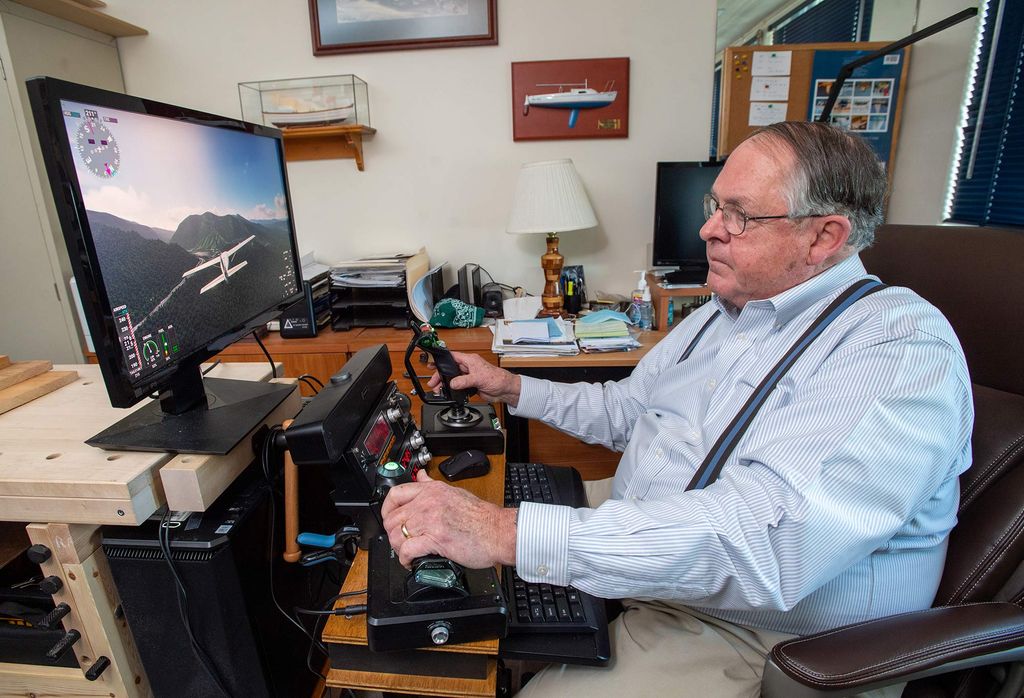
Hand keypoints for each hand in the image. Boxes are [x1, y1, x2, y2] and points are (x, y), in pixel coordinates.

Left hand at [381, 469, 516, 568]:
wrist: (498, 531)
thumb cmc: (482, 517)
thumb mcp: (454, 492)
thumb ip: (433, 486)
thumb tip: (421, 477)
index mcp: (432, 491)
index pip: (395, 494)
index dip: (386, 509)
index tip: (388, 518)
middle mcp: (428, 502)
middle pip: (392, 518)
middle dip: (392, 534)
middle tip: (400, 541)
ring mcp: (431, 520)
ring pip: (397, 535)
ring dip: (397, 548)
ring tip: (406, 553)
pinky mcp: (436, 539)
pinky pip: (408, 549)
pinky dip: (405, 559)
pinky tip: (410, 561)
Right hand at [426, 351, 521, 405]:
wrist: (505, 390)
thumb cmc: (497, 379)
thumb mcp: (478, 378)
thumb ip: (463, 381)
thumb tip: (452, 383)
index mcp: (470, 360)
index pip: (452, 357)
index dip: (442, 359)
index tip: (433, 363)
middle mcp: (468, 367)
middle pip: (450, 369)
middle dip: (440, 375)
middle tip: (433, 382)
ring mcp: (469, 376)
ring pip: (453, 378)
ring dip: (445, 383)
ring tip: (438, 389)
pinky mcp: (470, 385)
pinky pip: (458, 386)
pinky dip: (451, 389)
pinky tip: (447, 392)